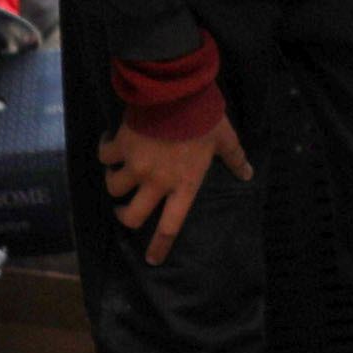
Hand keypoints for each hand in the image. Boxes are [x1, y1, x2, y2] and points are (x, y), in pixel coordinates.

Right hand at [97, 113, 248, 263]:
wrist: (176, 93)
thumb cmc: (204, 118)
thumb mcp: (224, 139)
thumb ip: (234, 158)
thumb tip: (248, 173)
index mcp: (183, 185)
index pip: (171, 226)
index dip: (160, 246)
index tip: (152, 259)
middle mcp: (156, 182)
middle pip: (131, 216)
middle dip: (123, 216)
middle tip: (122, 211)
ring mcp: (135, 166)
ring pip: (113, 188)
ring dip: (113, 182)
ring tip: (116, 173)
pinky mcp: (121, 146)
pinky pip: (104, 156)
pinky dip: (104, 151)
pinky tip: (108, 143)